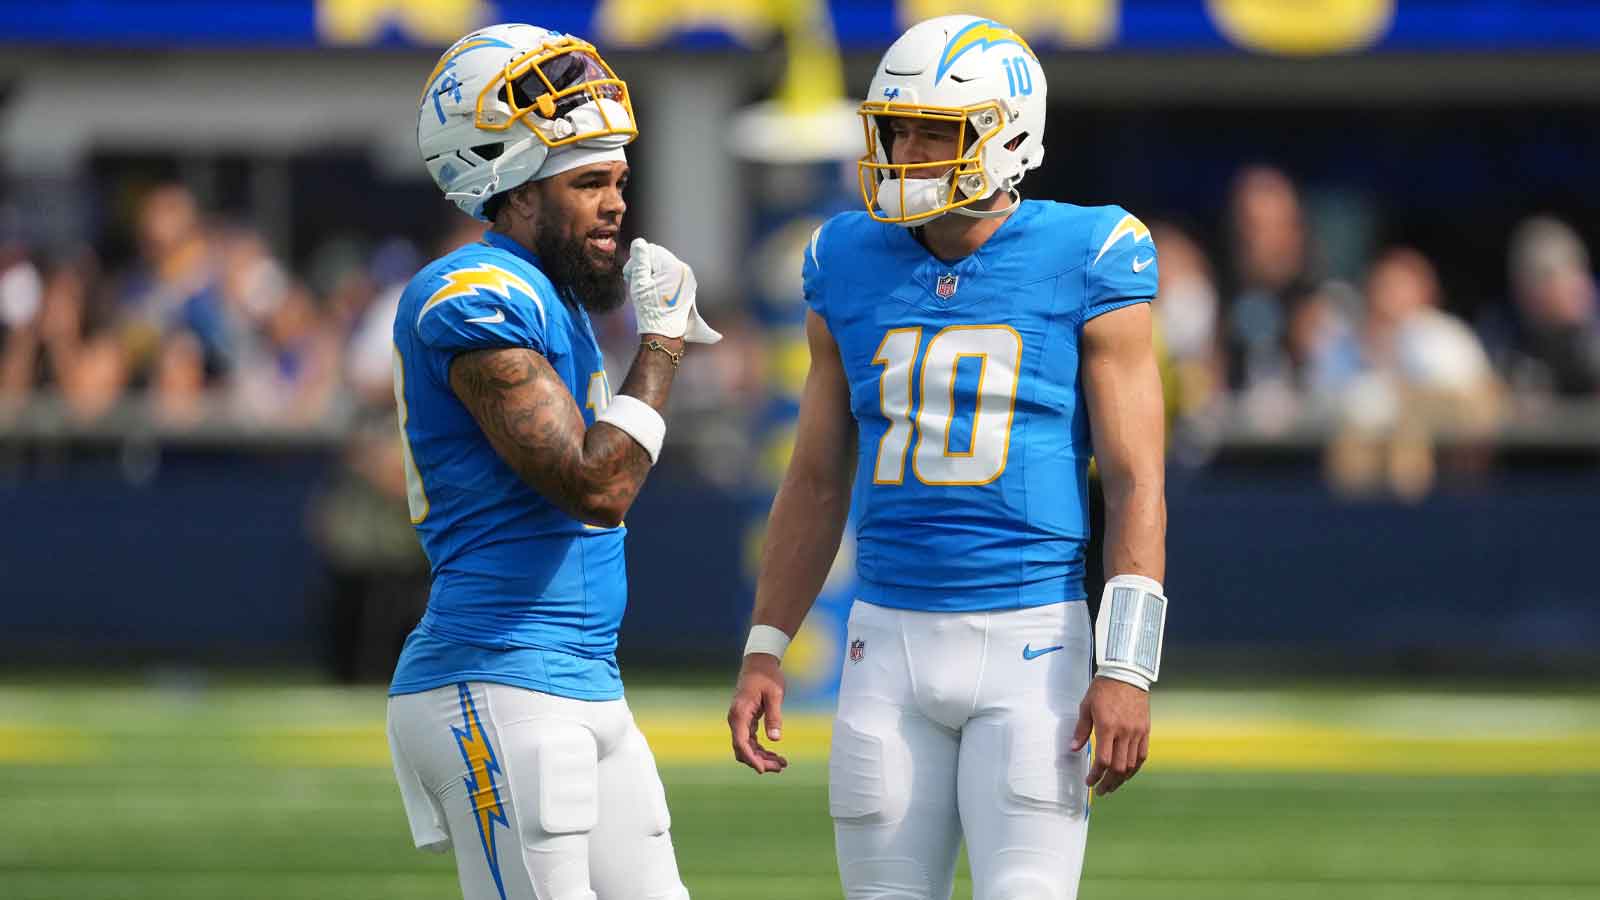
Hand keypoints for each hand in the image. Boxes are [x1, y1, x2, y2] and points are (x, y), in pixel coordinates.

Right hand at [624, 238, 720, 343]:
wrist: (663, 333)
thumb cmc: (649, 309)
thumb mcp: (639, 283)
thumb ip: (640, 261)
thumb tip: (639, 242)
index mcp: (674, 267)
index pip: (651, 250)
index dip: (637, 261)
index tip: (629, 276)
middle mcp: (684, 270)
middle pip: (659, 257)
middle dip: (645, 267)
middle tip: (634, 283)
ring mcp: (688, 279)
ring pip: (664, 266)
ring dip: (651, 273)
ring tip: (644, 289)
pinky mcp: (687, 287)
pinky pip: (671, 275)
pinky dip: (660, 280)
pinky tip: (654, 292)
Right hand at [727, 653, 788, 773]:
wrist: (759, 663)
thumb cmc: (767, 676)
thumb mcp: (775, 694)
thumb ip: (774, 716)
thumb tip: (775, 739)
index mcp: (740, 713)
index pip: (741, 742)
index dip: (751, 758)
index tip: (763, 769)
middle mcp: (736, 719)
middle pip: (743, 749)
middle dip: (760, 761)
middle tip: (781, 767)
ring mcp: (740, 721)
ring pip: (747, 747)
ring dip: (762, 757)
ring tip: (782, 764)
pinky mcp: (746, 721)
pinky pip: (751, 741)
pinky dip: (762, 749)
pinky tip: (776, 754)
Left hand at [1070, 676, 1149, 796]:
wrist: (1127, 674)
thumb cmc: (1103, 689)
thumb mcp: (1086, 706)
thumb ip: (1081, 729)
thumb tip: (1073, 749)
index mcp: (1107, 727)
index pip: (1103, 760)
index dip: (1096, 775)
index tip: (1089, 782)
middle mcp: (1124, 732)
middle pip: (1118, 767)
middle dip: (1109, 783)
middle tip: (1101, 790)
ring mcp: (1137, 732)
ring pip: (1132, 764)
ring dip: (1121, 779)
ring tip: (1113, 786)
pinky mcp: (1145, 730)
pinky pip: (1142, 755)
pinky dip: (1135, 768)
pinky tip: (1127, 773)